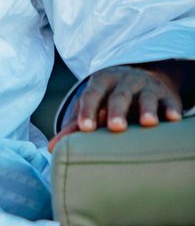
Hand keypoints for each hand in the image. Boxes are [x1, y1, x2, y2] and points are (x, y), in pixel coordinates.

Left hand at [48, 62, 184, 152]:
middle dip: (116, 111)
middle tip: (115, 127)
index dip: (88, 111)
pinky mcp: (166, 96)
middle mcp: (124, 82)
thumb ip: (74, 126)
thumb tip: (51, 148)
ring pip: (146, 97)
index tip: (85, 129)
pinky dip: (171, 109)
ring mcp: (146, 87)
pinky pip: (169, 102)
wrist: (140, 77)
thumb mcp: (91, 105)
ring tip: (148, 123)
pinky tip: (173, 119)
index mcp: (101, 83)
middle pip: (119, 96)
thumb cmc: (108, 98)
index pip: (91, 95)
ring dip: (147, 109)